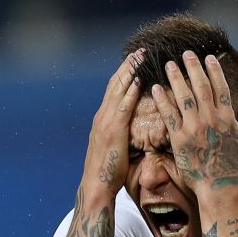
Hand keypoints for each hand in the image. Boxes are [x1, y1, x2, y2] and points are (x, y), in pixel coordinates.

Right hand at [80, 49, 143, 196]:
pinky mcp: (113, 130)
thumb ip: (121, 134)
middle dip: (128, 66)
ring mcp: (106, 122)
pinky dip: (130, 90)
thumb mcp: (115, 148)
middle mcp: (102, 116)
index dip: (124, 74)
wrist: (96, 186)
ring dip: (130, 71)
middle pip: (116, 84)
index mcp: (103, 119)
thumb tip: (132, 128)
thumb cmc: (108, 172)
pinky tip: (139, 79)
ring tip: (141, 56)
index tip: (135, 60)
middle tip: (140, 50)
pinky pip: (124, 105)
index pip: (114, 90)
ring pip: (119, 89)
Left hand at [151, 51, 237, 194]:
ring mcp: (194, 128)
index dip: (214, 71)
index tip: (209, 58)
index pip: (221, 88)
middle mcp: (211, 119)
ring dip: (176, 78)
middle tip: (186, 53)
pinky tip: (155, 88)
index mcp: (228, 119)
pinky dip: (162, 100)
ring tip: (169, 64)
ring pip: (183, 97)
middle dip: (194, 68)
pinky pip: (169, 115)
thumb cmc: (235, 170)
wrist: (220, 188)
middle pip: (201, 87)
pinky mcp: (179, 139)